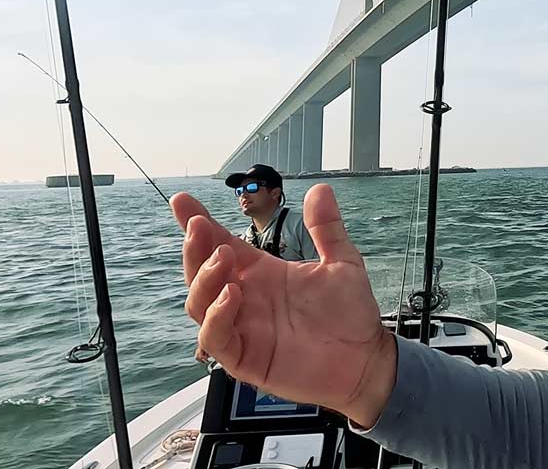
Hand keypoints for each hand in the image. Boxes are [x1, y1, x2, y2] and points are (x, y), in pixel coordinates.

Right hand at [172, 184, 396, 426]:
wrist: (365, 358)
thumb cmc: (350, 313)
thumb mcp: (341, 262)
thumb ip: (327, 228)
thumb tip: (320, 189)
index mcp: (262, 273)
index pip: (222, 244)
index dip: (199, 223)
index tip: (182, 201)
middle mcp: (245, 298)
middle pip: (201, 272)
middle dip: (194, 248)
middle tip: (198, 227)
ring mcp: (241, 327)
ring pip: (199, 303)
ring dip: (204, 278)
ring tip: (223, 257)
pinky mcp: (244, 357)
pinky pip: (216, 337)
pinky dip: (217, 316)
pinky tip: (233, 295)